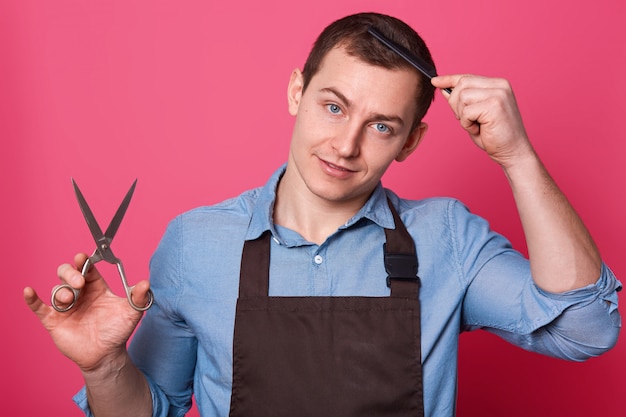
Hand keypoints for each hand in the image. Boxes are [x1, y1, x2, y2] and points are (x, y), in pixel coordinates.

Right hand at [23, 253, 150, 372]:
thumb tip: (146, 283)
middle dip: (70, 273)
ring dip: (62, 291)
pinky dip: (32, 299)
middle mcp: (80, 293)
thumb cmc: (118, 331)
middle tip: (79, 281)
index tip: (82, 257)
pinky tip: (29, 292)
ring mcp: (66, 306)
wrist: (106, 355)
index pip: (87, 268)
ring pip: (56, 289)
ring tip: (70, 300)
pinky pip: (39, 307)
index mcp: (96, 287)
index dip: (83, 261)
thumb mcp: (131, 313)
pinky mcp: (53, 320)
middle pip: (68, 273)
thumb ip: (139, 297)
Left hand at [431, 75, 534, 167]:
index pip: (467, 77)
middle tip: (467, 120)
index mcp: (497, 84)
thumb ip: (462, 101)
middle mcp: (500, 85)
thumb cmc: (494, 136)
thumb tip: (444, 89)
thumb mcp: (474, 114)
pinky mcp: (494, 106)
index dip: (449, 80)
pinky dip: (467, 124)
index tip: (435, 81)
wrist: (513, 152)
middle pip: (462, 84)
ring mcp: (498, 94)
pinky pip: (466, 112)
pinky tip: (479, 130)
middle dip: (455, 104)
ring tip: (476, 125)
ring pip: (462, 97)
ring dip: (462, 115)